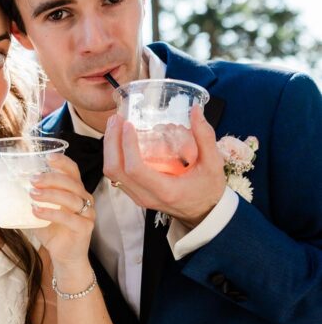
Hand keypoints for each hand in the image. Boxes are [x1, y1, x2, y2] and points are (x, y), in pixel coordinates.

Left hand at [29, 154, 95, 270]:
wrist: (65, 256)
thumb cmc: (53, 231)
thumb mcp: (41, 210)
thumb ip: (32, 198)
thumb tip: (7, 187)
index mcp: (76, 190)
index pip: (73, 170)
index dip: (62, 162)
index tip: (48, 157)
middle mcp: (84, 199)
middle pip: (71, 182)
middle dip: (51, 178)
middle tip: (33, 179)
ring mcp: (87, 213)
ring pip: (71, 199)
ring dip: (50, 194)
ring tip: (32, 194)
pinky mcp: (85, 228)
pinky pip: (69, 218)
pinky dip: (51, 214)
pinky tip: (37, 211)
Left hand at [103, 105, 225, 226]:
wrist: (203, 213)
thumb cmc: (209, 189)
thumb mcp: (214, 164)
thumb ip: (206, 136)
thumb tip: (195, 110)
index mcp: (165, 190)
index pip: (135, 169)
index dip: (127, 145)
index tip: (128, 124)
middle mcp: (147, 196)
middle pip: (115, 170)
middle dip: (111, 142)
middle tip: (116, 118)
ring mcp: (138, 197)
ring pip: (112, 174)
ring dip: (109, 148)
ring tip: (114, 124)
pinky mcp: (135, 194)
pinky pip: (116, 176)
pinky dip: (113, 156)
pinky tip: (118, 138)